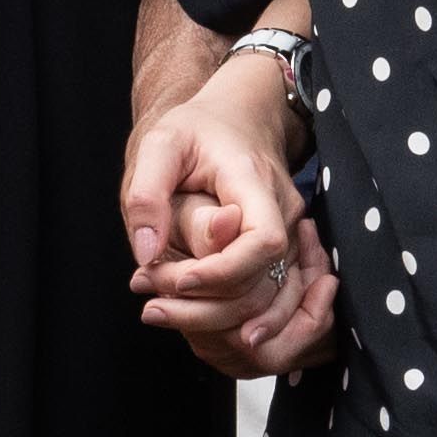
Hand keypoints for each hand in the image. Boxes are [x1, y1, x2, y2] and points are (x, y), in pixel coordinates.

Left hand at [122, 49, 333, 376]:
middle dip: (206, 307)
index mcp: (254, 183)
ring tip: (159, 311)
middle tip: (150, 306)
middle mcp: (283, 211)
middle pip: (264, 283)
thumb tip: (147, 252)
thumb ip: (148, 195)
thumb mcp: (160, 144)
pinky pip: (265, 295)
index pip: (262, 243)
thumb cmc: (197, 128)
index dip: (222, 274)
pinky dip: (228, 314)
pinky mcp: (282, 250)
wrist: (240, 117)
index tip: (175, 280)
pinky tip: (186, 310)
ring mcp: (289, 233)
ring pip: (268, 299)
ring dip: (215, 319)